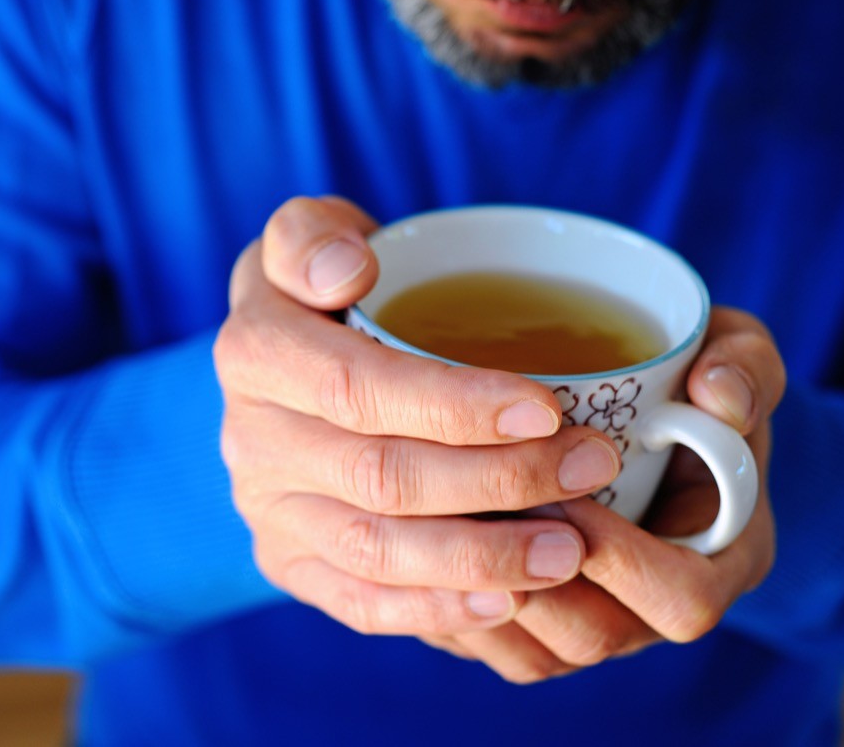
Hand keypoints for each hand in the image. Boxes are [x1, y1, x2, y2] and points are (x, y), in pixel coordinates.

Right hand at [214, 196, 623, 635]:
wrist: (286, 366)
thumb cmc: (327, 291)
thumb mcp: (309, 236)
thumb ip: (313, 236)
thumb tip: (347, 270)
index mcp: (255, 352)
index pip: (357, 387)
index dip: (453, 404)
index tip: (547, 406)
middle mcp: (252, 440)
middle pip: (380, 476)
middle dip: (497, 479)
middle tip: (590, 467)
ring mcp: (270, 511)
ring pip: (376, 551)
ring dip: (481, 556)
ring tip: (570, 550)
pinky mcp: (291, 564)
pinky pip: (360, 603)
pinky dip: (435, 608)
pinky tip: (506, 601)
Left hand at [418, 309, 782, 681]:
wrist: (654, 412)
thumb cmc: (698, 382)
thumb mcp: (738, 356)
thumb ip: (746, 368)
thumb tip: (718, 396)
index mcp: (724, 559)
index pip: (684, 599)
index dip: (623, 560)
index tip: (566, 496)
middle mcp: (659, 607)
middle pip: (597, 636)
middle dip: (536, 579)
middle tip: (486, 511)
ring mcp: (602, 623)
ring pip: (537, 653)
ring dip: (486, 596)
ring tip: (445, 526)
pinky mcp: (546, 627)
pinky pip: (499, 648)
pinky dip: (459, 609)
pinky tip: (425, 549)